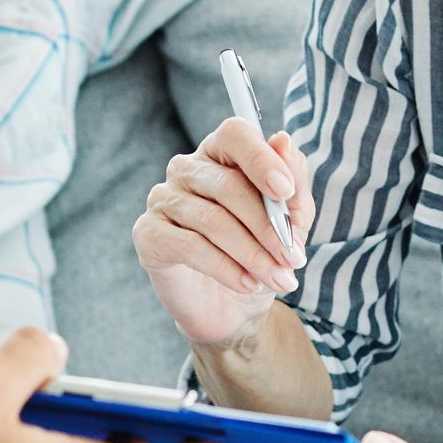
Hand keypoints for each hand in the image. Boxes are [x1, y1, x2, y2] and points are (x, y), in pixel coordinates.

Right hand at [133, 120, 313, 347]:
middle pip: (228, 185)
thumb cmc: (262, 251)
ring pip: (213, 220)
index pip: (235, 135)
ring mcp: (163, 199)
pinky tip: (248, 284)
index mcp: (220, 153)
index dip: (260, 159)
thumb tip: (283, 141)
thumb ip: (292, 180)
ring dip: (253, 254)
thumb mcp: (292, 218)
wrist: (233, 307)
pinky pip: (189, 246)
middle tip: (293, 257)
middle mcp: (186, 169)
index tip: (285, 192)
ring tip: (279, 278)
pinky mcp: (148, 234)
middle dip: (268, 226)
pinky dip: (225, 267)